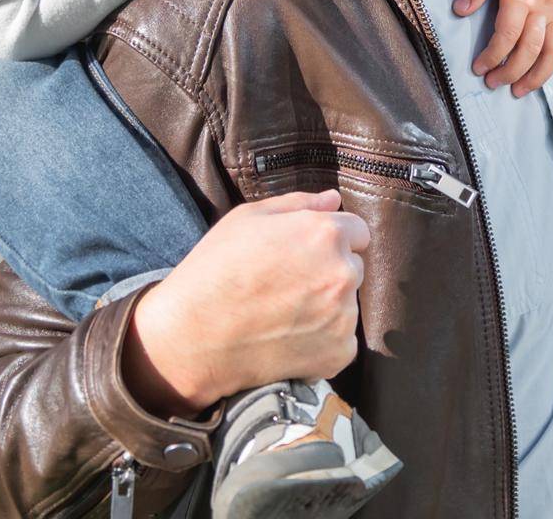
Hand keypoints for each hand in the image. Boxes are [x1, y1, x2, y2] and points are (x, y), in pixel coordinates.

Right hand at [122, 190, 368, 417]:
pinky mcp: (339, 353)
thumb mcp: (248, 218)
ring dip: (328, 305)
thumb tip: (334, 199)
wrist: (194, 335)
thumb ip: (299, 204)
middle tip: (288, 282)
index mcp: (325, 233)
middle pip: (354, 266)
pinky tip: (289, 336)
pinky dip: (323, 340)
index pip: (358, 230)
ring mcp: (343, 317)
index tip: (306, 252)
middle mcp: (343, 273)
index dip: (332, 238)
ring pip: (348, 304)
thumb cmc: (216, 269)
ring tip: (284, 311)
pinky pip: (342, 339)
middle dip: (330, 271)